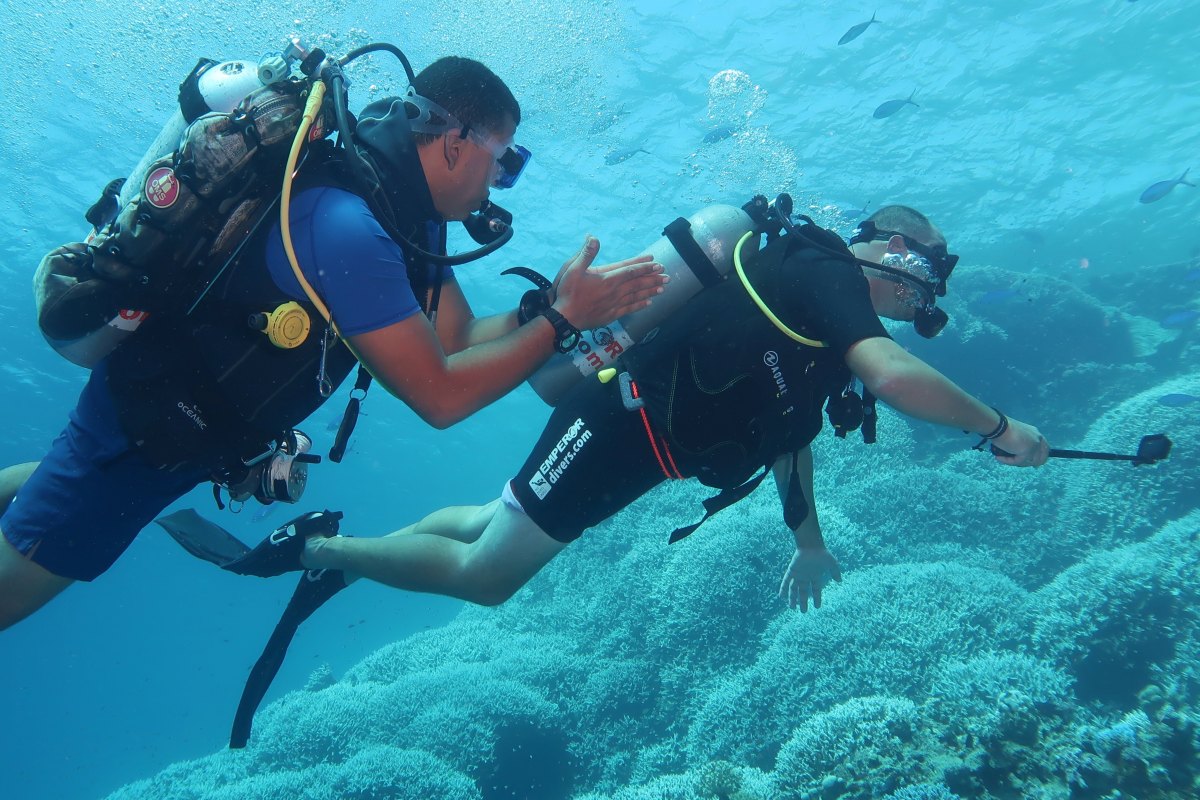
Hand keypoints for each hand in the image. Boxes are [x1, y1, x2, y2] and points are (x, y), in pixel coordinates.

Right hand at [550, 236, 666, 329]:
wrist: (565, 318)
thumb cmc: (567, 293)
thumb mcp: (572, 269)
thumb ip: (585, 254)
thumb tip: (593, 238)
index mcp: (607, 279)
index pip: (630, 270)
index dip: (644, 266)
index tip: (656, 263)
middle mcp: (614, 292)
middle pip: (638, 283)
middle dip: (653, 278)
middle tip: (666, 275)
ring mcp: (614, 304)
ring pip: (637, 296)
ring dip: (650, 291)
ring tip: (663, 288)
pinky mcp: (611, 315)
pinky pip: (630, 309)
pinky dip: (640, 305)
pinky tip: (649, 303)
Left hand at [778, 546, 841, 611]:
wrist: (811, 545)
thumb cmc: (822, 553)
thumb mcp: (832, 563)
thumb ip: (835, 572)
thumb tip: (839, 580)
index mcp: (815, 576)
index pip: (815, 590)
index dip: (816, 598)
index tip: (817, 607)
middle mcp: (806, 577)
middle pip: (803, 592)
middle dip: (803, 602)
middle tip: (803, 612)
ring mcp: (798, 574)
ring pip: (794, 589)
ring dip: (792, 598)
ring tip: (791, 607)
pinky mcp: (791, 571)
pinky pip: (786, 581)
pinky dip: (783, 588)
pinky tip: (781, 596)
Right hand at [991, 417, 1048, 466]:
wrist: (998, 426)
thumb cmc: (1002, 428)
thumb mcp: (1016, 434)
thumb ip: (1021, 442)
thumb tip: (1018, 452)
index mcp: (1036, 433)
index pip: (1045, 448)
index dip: (1041, 456)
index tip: (1034, 463)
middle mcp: (1038, 439)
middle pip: (1041, 458)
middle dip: (1032, 463)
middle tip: (1020, 464)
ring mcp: (1034, 446)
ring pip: (1029, 462)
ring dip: (1017, 462)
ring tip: (1004, 457)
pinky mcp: (1027, 452)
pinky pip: (1017, 461)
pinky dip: (1007, 461)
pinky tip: (998, 457)